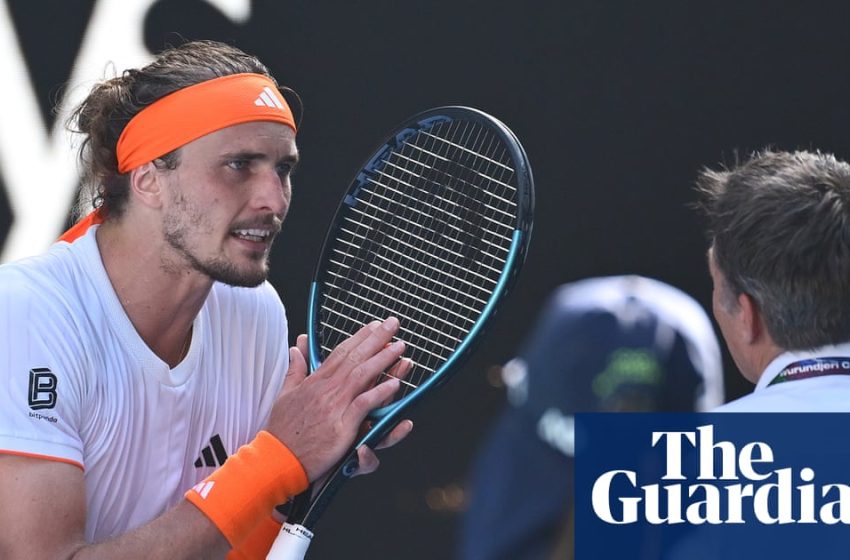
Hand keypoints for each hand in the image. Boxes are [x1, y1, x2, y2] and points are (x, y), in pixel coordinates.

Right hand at [265, 317, 407, 480]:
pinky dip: (380, 393)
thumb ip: (295, 369)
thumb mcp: (285, 394)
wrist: (277, 458)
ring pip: (362, 376)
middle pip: (355, 358)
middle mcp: (326, 390)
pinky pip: (364, 405)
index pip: (341, 352)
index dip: (360, 337)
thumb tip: (297, 347)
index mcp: (315, 382)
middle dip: (376, 339)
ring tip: (400, 347)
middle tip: (393, 324)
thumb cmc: (282, 430)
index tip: (374, 326)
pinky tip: (394, 384)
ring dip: (383, 360)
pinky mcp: (341, 427)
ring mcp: (334, 407)